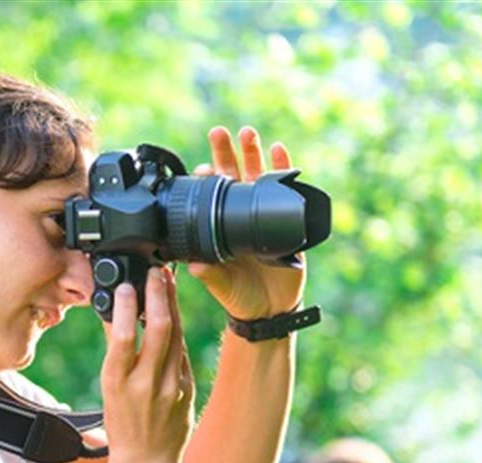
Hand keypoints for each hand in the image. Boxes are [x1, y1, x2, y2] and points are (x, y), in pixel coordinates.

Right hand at [100, 266, 194, 462]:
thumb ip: (115, 354)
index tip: (127, 285)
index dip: (126, 307)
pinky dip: (176, 329)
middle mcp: (146, 384)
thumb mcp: (109, 390)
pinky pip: (183, 352)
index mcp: (118, 384)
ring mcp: (172, 387)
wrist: (146, 462)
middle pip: (158, 330)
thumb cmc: (122, 424)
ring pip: (176, 336)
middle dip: (158, 295)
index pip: (123, 337)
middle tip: (157, 272)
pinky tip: (172, 313)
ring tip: (166, 283)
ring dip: (171, 306)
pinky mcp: (188, 389)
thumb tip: (113, 315)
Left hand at [189, 126, 306, 319]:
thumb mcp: (221, 285)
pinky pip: (287, 189)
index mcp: (221, 226)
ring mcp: (265, 214)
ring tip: (248, 132)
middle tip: (218, 132)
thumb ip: (209, 274)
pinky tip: (280, 150)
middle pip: (232, 177)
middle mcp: (241, 215)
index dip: (205, 180)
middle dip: (225, 153)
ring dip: (254, 153)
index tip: (198, 168)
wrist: (269, 310)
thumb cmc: (239, 296)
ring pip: (258, 176)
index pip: (211, 196)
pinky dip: (284, 168)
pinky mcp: (289, 218)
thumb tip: (192, 266)